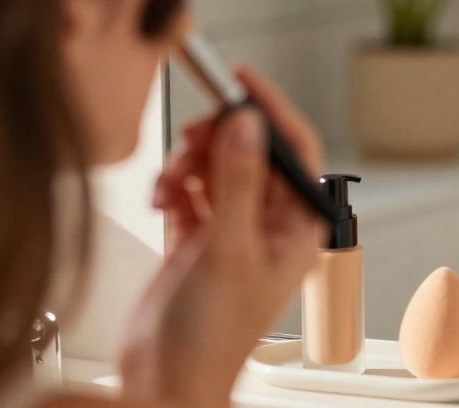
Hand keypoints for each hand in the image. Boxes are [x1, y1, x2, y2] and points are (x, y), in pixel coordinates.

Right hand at [118, 66, 325, 407]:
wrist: (165, 379)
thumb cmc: (213, 338)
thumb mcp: (230, 248)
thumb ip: (240, 181)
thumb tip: (249, 124)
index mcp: (296, 227)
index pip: (296, 150)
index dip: (272, 109)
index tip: (243, 80)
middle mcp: (267, 224)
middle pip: (250, 152)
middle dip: (218, 139)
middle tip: (194, 134)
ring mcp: (230, 229)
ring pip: (215, 167)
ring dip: (188, 165)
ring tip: (171, 181)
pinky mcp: (195, 238)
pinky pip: (187, 190)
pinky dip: (172, 186)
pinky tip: (162, 197)